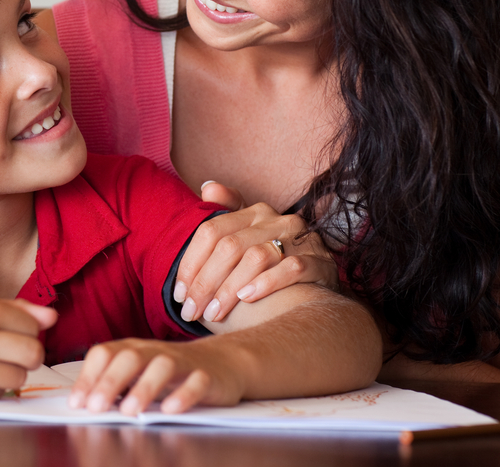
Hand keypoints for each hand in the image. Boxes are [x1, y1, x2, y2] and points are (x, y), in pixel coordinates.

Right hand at [0, 296, 57, 398]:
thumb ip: (15, 309)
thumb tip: (52, 317)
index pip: (33, 325)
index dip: (27, 329)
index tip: (11, 329)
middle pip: (34, 353)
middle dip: (28, 353)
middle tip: (10, 349)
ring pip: (21, 376)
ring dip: (11, 370)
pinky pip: (0, 392)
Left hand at [67, 338, 243, 414]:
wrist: (222, 363)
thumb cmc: (171, 373)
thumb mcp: (138, 375)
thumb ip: (112, 386)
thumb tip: (81, 403)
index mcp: (133, 349)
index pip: (105, 353)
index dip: (88, 377)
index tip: (77, 402)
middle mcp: (154, 351)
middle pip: (129, 357)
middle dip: (110, 381)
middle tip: (96, 407)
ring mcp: (182, 362)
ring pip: (162, 366)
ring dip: (143, 387)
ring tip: (129, 411)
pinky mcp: (207, 376)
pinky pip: (196, 381)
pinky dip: (183, 394)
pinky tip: (169, 409)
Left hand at [174, 182, 337, 322]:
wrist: (320, 286)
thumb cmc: (272, 265)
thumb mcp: (246, 238)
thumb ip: (224, 216)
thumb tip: (207, 186)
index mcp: (253, 212)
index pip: (211, 231)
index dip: (191, 262)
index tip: (178, 293)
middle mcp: (277, 219)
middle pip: (230, 246)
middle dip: (205, 282)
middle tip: (191, 310)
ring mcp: (301, 238)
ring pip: (256, 257)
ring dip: (229, 288)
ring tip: (214, 313)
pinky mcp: (321, 260)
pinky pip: (291, 267)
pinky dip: (266, 283)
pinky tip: (247, 299)